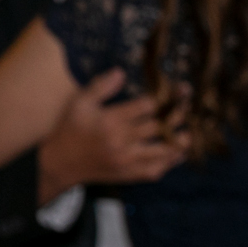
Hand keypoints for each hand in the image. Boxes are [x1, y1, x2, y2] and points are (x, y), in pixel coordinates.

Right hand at [36, 68, 187, 202]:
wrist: (59, 163)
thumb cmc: (70, 129)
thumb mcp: (79, 103)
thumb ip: (100, 87)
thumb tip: (121, 72)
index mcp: (110, 120)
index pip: (146, 106)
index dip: (161, 98)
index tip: (171, 93)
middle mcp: (121, 141)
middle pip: (158, 127)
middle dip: (176, 115)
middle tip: (185, 108)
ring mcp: (126, 160)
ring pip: (162, 151)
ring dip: (178, 142)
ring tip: (188, 133)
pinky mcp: (127, 174)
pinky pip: (154, 171)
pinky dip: (169, 163)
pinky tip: (177, 154)